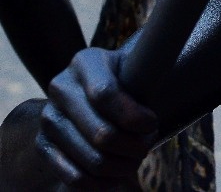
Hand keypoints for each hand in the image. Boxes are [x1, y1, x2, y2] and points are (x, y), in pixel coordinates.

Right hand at [37, 48, 158, 187]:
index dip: (134, 116)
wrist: (95, 93)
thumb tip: (156, 112)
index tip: (153, 124)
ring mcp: (48, 118)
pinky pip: (73, 175)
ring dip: (122, 166)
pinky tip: (117, 177)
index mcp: (86, 62)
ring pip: (91, 157)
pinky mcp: (42, 145)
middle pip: (101, 132)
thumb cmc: (127, 81)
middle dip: (134, 146)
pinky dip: (100, 183)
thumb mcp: (137, 68)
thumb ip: (148, 74)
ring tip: (136, 160)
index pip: (105, 94)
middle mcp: (61, 88)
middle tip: (147, 146)